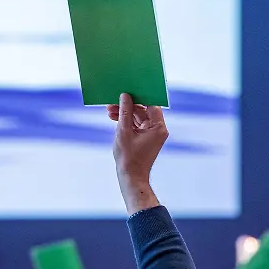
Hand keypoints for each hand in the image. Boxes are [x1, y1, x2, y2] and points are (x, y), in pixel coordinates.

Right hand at [107, 93, 167, 212]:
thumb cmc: (129, 158)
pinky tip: (114, 117)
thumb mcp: (124, 132)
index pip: (151, 104)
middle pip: (144, 110)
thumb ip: (124, 112)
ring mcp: (152, 134)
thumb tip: (125, 96)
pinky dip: (127, 121)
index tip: (128, 90)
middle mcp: (158, 129)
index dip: (139, 96)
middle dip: (128, 105)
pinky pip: (137, 125)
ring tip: (109, 110)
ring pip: (139, 117)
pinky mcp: (145, 138)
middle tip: (113, 100)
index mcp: (159, 127)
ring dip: (125, 113)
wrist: (131, 177)